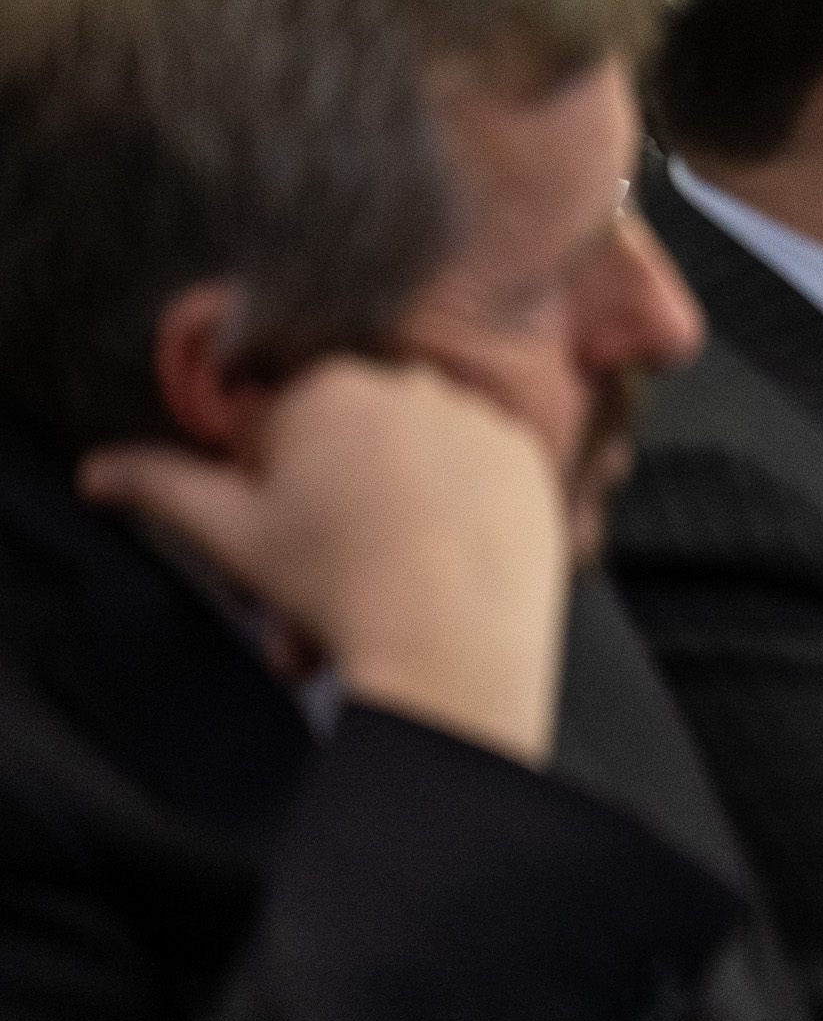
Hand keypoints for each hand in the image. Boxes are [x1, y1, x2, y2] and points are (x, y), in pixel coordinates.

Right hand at [80, 357, 577, 763]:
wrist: (449, 636)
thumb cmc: (331, 583)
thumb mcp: (228, 534)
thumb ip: (159, 487)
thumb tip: (98, 469)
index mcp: (326, 389)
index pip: (272, 426)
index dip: (263, 486)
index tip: (275, 531)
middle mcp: (408, 383)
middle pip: (345, 441)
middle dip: (324, 502)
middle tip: (319, 570)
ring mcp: (475, 416)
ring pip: (409, 458)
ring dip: (386, 506)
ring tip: (376, 577)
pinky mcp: (525, 456)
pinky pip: (475, 474)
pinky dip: (454, 508)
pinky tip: (437, 560)